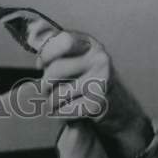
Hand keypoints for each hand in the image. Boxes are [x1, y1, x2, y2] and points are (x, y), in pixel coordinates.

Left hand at [18, 16, 152, 157]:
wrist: (118, 107)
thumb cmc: (87, 81)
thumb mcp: (76, 59)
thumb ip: (56, 52)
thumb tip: (38, 56)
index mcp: (90, 44)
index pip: (64, 41)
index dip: (47, 54)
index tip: (42, 65)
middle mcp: (99, 59)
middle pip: (53, 71)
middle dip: (45, 85)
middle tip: (48, 90)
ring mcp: (101, 81)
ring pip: (56, 95)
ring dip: (51, 103)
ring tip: (60, 102)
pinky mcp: (98, 103)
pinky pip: (63, 111)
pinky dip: (60, 115)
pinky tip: (70, 111)